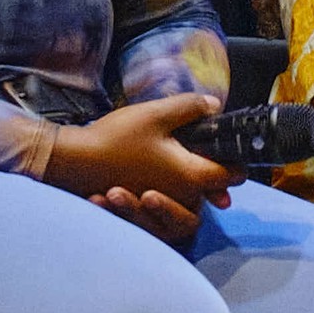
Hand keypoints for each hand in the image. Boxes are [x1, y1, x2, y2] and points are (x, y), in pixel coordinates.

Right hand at [32, 89, 230, 234]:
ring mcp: (159, 206)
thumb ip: (191, 108)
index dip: (238, 163)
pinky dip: (169, 197)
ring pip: (188, 204)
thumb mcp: (157, 113)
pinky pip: (165, 207)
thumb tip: (215, 105)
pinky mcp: (141, 207)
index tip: (239, 153)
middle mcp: (178, 197)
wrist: (74, 162)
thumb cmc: (116, 138)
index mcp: (189, 176)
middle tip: (220, 165)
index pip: (227, 175)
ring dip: (195, 190)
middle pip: (210, 194)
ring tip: (191, 171)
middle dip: (218, 181)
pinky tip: (161, 180)